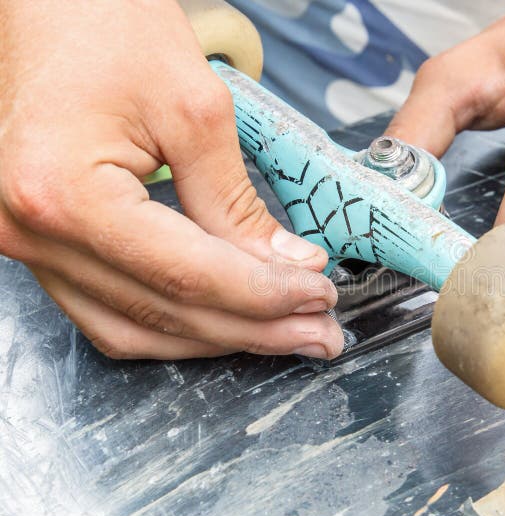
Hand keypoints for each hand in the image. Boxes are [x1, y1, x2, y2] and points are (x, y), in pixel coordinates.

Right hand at [0, 1, 342, 359]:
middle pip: (164, 312)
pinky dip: (171, 325)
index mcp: (65, 194)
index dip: (265, 296)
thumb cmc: (106, 26)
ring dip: (216, 338)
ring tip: (284, 333)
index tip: (320, 298)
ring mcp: (27, 244)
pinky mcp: (40, 243)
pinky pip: (107, 311)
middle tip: (319, 333)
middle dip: (254, 329)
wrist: (48, 7)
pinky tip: (223, 322)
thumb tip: (288, 263)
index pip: (187, 276)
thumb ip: (237, 202)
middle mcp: (32, 233)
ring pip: (133, 330)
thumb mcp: (194, 109)